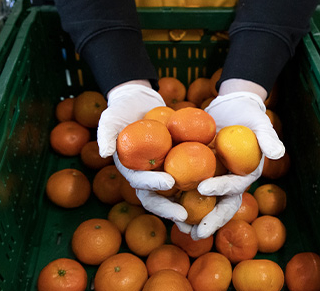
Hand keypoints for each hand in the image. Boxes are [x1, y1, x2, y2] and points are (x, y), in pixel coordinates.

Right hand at [97, 81, 186, 222]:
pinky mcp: (175, 168)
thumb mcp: (109, 118)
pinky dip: (199, 187)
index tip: (169, 182)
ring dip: (185, 208)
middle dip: (169, 208)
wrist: (138, 103)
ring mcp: (160, 174)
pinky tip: (215, 191)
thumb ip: (104, 134)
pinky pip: (188, 180)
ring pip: (173, 196)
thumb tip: (104, 154)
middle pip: (157, 198)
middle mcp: (146, 177)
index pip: (140, 182)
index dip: (152, 184)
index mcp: (130, 170)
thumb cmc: (121, 109)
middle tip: (184, 215)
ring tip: (200, 217)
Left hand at [176, 80, 284, 239]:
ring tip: (179, 229)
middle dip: (210, 221)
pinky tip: (164, 206)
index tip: (203, 187)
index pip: (234, 186)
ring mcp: (215, 182)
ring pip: (205, 205)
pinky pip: (189, 191)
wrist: (232, 109)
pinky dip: (179, 200)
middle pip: (222, 207)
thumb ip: (268, 137)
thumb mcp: (260, 122)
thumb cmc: (249, 115)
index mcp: (245, 176)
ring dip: (193, 219)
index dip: (221, 188)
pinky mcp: (201, 176)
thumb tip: (278, 153)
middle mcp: (231, 183)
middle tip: (196, 234)